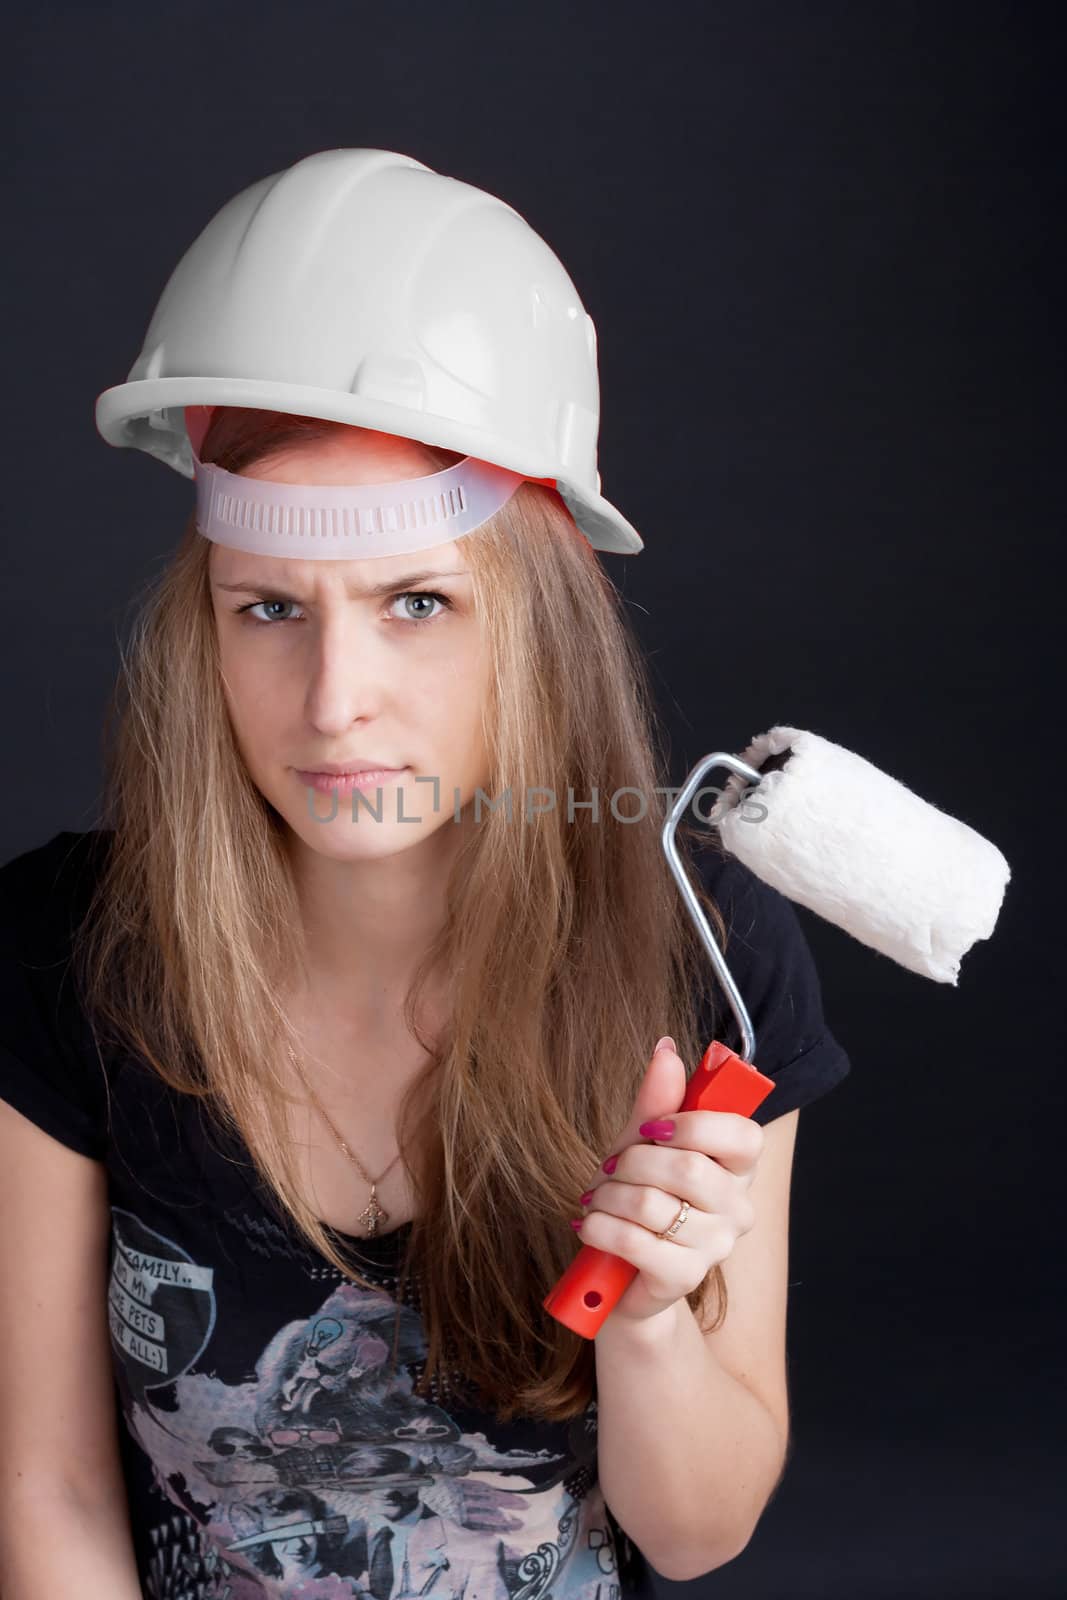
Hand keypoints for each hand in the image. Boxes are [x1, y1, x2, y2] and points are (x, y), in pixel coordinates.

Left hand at [573, 1036, 763, 1326]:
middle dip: (632, 1162)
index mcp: (738, 1167)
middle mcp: (738, 1207)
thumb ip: (658, 1101)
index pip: (743, 1136)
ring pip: (653, 1204)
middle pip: (689, 1169)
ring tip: (599, 1199)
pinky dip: (600, 1227)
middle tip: (612, 1169)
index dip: (693, 1125)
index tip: (653, 1129)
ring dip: (609, 1196)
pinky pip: (635, 1241)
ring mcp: (715, 1246)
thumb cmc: (637, 1196)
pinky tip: (591, 1226)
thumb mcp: (643, 1142)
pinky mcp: (684, 1278)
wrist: (617, 1267)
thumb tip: (667, 1048)